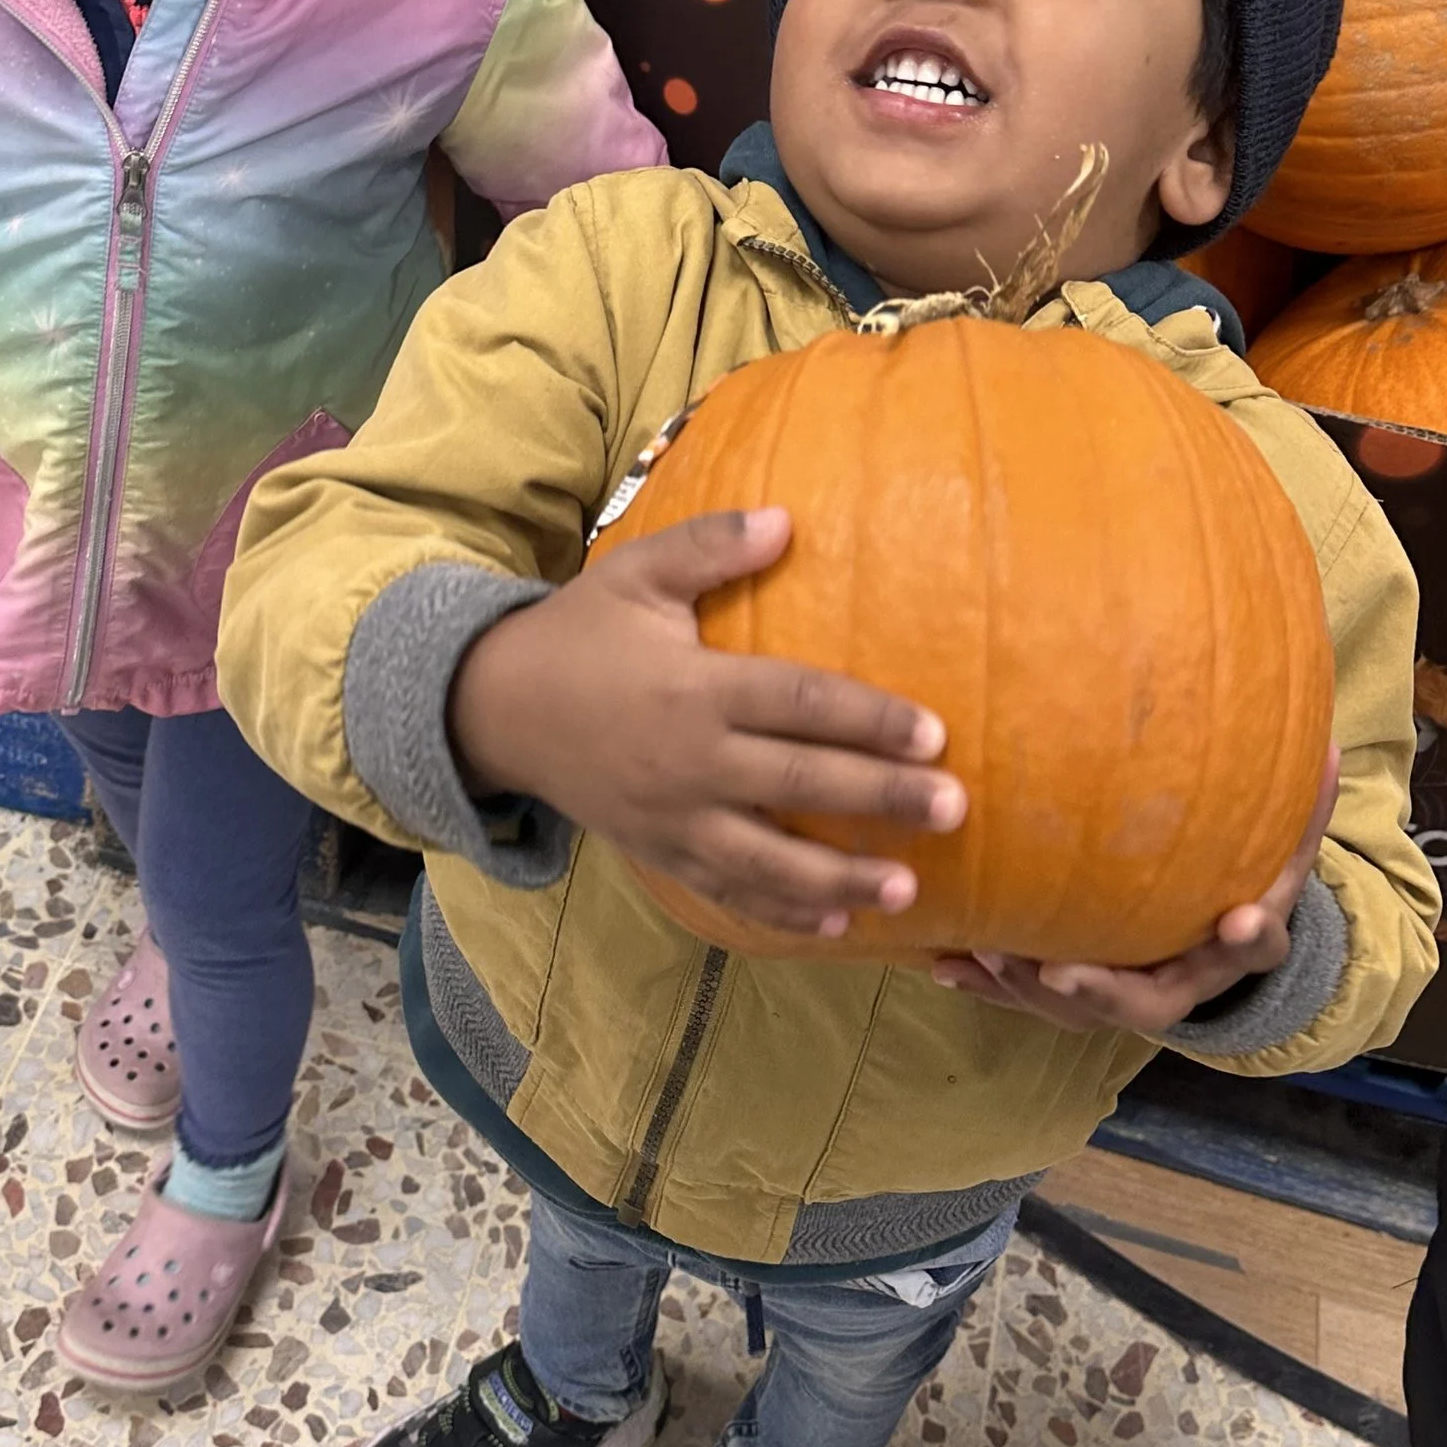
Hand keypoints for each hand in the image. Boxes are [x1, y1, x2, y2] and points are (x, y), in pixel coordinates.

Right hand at [446, 506, 961, 939]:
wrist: (493, 708)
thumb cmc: (578, 632)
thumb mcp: (634, 573)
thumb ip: (709, 547)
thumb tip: (787, 520)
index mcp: (693, 688)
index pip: (797, 705)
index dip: (868, 719)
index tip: (932, 733)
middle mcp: (688, 761)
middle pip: (799, 786)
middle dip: (881, 801)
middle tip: (953, 810)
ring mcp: (671, 818)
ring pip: (767, 860)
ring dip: (840, 881)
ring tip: (907, 891)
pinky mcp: (657, 852)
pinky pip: (724, 891)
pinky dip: (778, 914)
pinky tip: (833, 926)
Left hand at [928, 749, 1340, 1034]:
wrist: (1206, 948)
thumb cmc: (1241, 890)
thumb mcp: (1282, 855)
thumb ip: (1305, 812)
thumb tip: (1335, 745)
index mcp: (1232, 951)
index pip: (1254, 948)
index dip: (1249, 938)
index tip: (1239, 921)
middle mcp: (1174, 987)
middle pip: (1141, 1004)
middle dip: (1099, 993)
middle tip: (1062, 974)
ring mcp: (1117, 999)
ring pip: (1071, 1011)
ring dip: (1026, 989)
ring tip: (989, 955)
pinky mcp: (1069, 997)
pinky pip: (1023, 999)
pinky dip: (983, 985)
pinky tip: (943, 964)